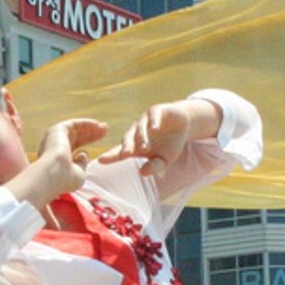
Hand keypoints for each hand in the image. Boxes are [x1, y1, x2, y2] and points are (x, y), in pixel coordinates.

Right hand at [24, 118, 104, 204]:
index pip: (75, 148)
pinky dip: (85, 123)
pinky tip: (96, 124)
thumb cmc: (65, 179)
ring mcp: (54, 138)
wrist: (54, 173)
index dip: (89, 143)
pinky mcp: (56, 130)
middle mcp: (54, 148)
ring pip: (75, 130)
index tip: (101, 140)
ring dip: (90, 127)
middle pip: (76, 138)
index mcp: (57, 160)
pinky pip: (73, 124)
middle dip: (91, 134)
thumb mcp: (78, 174)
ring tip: (105, 127)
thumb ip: (82, 164)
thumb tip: (84, 153)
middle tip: (105, 130)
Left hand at [96, 99, 220, 179]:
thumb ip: (154, 166)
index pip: (120, 151)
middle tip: (125, 154)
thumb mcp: (164, 159)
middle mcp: (137, 132)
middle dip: (126, 146)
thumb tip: (142, 173)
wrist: (183, 125)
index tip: (100, 161)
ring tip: (144, 147)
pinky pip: (152, 116)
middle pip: (128, 139)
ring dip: (142, 137)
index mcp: (135, 145)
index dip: (111, 156)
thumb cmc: (170, 144)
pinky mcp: (156, 111)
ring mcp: (145, 120)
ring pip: (140, 128)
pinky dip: (153, 122)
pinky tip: (154, 128)